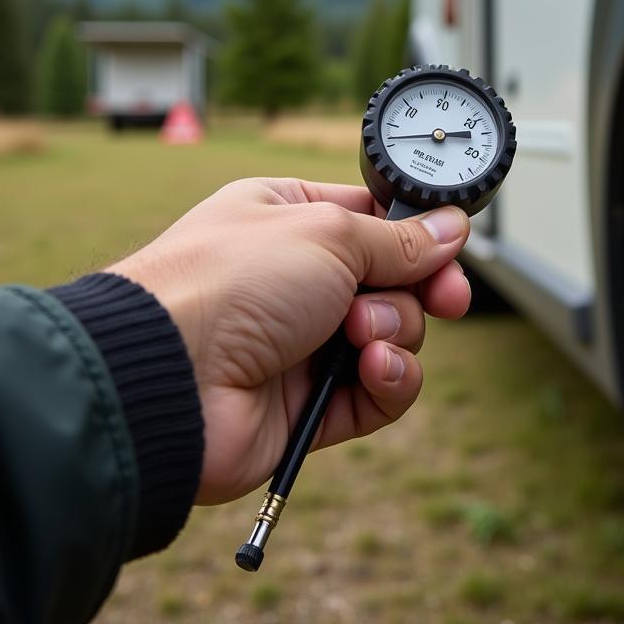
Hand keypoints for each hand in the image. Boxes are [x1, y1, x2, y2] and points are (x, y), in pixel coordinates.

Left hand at [105, 177, 470, 503]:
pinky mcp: (310, 404)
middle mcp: (297, 279)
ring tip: (359, 336)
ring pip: (393, 338)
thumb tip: (451, 228)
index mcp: (291, 219)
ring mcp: (303, 342)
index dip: (419, 237)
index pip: (374, 221)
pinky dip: (388, 381)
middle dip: (419, 291)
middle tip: (445, 297)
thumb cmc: (228, 284)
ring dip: (394, 334)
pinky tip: (372, 369)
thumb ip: (399, 238)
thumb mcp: (328, 233)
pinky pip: (379, 392)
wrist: (171, 376)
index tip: (452, 250)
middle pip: (395, 283)